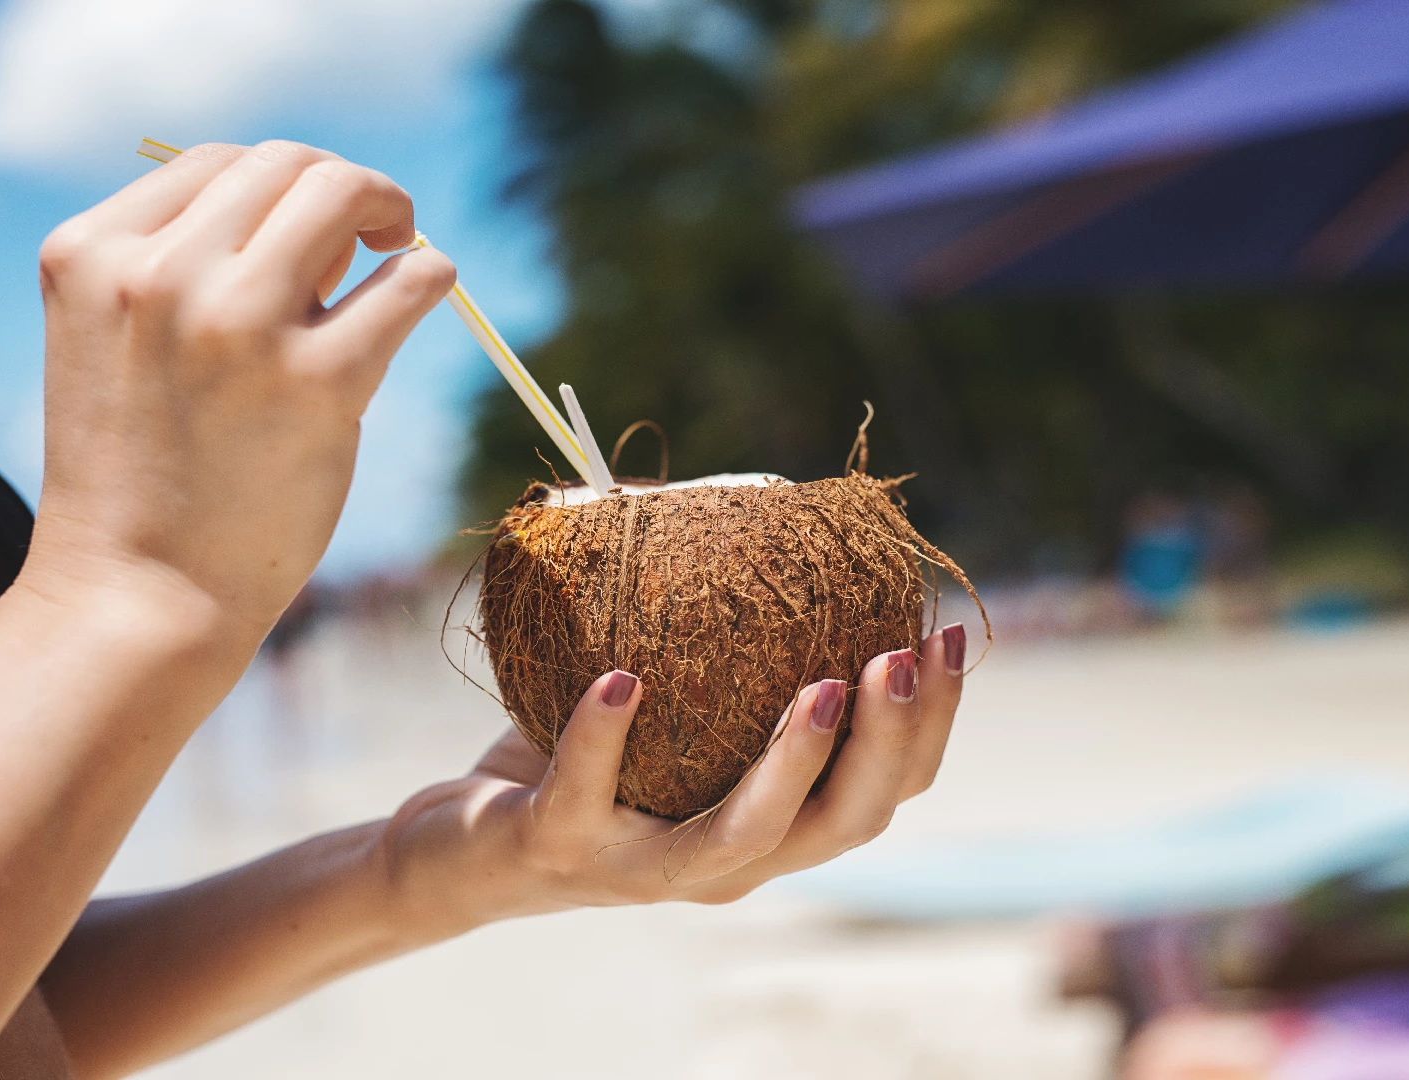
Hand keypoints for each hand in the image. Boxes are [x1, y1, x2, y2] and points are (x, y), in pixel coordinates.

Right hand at [23, 141, 454, 635]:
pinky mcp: (320, 382)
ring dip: (388, 208)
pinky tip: (427, 293)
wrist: (137, 594)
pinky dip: (430, 274)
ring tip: (396, 248)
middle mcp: (159, 275)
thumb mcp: (118, 343)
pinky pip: (410, 282)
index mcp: (91, 255)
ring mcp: (239, 325)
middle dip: (338, 188)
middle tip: (367, 235)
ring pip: (343, 195)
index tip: (299, 240)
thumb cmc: (139, 475)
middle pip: (284, 164)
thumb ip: (186, 270)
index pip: (211, 162)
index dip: (272, 189)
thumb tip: (324, 226)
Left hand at [381, 624, 967, 928]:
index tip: (947, 635)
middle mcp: (725, 865)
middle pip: (842, 825)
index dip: (930, 726)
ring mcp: (642, 869)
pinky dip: (605, 738)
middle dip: (889, 744)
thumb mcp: (673, 704)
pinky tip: (621, 679)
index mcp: (769, 827)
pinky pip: (587, 797)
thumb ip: (728, 642)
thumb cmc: (579, 761)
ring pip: (742, 838)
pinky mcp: (559, 850)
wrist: (461, 849)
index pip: (881, 793)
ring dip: (793, 764)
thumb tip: (766, 502)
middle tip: (904, 656)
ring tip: (823, 686)